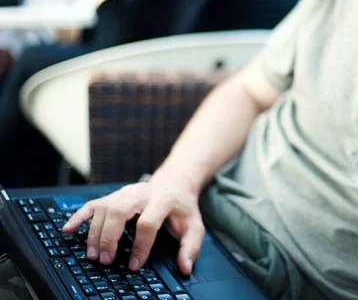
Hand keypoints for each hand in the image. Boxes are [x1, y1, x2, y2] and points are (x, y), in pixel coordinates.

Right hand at [62, 172, 203, 274]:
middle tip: (106, 260)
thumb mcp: (194, 225)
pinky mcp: (114, 195)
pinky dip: (78, 216)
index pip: (148, 222)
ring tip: (93, 255)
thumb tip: (185, 267)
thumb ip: (190, 246)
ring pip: (104, 208)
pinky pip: (92, 204)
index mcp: (162, 200)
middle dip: (109, 237)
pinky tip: (68, 229)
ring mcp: (125, 193)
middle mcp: (141, 194)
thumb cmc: (182, 207)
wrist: (174, 183)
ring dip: (94, 232)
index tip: (136, 264)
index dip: (141, 245)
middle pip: (119, 212)